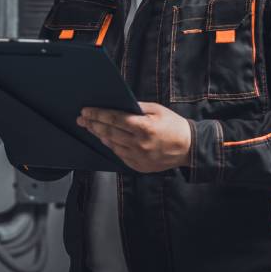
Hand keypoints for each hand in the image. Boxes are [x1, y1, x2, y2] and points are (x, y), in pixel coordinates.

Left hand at [76, 102, 191, 172]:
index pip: (114, 119)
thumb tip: (119, 105)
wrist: (188, 148)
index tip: (86, 111)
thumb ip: (137, 107)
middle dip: (93, 124)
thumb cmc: (174, 126)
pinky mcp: (139, 166)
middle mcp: (139, 144)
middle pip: (109, 132)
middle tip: (81, 119)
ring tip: (91, 128)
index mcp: (144, 127)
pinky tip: (105, 139)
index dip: (98, 114)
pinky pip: (120, 155)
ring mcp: (138, 157)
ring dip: (99, 135)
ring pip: (112, 145)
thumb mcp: (157, 110)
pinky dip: (111, 146)